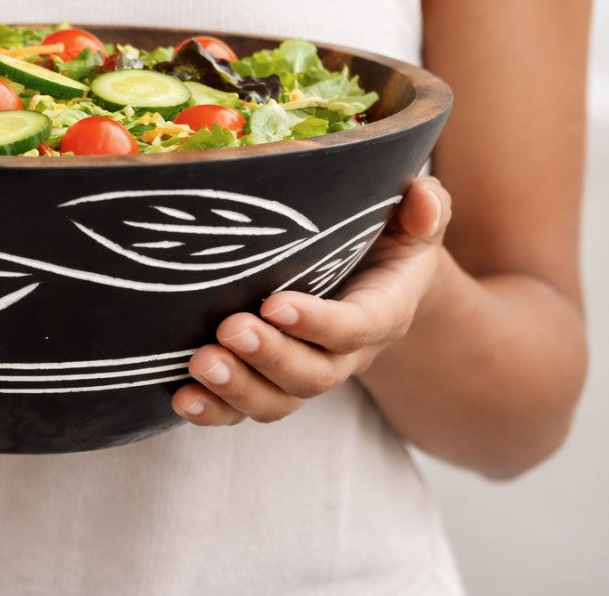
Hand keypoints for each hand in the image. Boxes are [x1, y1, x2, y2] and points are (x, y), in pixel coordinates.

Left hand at [172, 176, 452, 424]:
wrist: (369, 275)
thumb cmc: (386, 237)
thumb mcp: (410, 217)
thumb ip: (425, 205)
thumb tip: (423, 199)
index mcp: (382, 311)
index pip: (356, 327)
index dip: (317, 323)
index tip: (275, 305)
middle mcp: (343, 354)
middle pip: (313, 375)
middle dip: (269, 357)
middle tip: (228, 330)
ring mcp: (303, 371)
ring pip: (277, 401)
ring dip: (237, 388)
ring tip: (201, 363)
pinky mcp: (265, 381)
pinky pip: (242, 410)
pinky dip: (213, 410)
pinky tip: (182, 396)